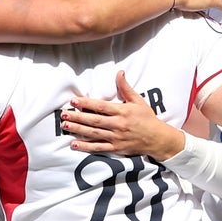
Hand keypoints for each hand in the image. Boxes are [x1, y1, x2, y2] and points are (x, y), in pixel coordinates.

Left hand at [62, 71, 184, 158]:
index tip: (74, 101)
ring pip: (94, 133)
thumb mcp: (138, 101)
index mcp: (122, 111)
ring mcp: (116, 137)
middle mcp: (118, 125)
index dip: (86, 103)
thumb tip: (120, 72)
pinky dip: (86, 147)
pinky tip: (74, 144)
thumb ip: (126, 88)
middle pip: (94, 120)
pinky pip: (98, 147)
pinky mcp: (116, 148)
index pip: (101, 106)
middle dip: (78, 117)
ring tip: (65, 125)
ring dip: (78, 129)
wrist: (157, 138)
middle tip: (63, 114)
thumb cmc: (147, 118)